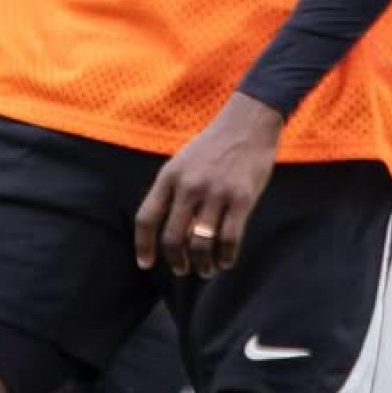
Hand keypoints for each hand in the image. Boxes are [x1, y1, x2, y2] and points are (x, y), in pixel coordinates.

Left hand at [135, 93, 284, 278]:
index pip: (147, 218)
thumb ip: (172, 192)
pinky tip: (225, 261)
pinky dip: (226, 257)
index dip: (143, 246)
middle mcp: (189, 186)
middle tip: (181, 269)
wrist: (248, 123)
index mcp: (169, 177)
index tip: (146, 264)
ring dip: (202, 264)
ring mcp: (216, 192)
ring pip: (201, 244)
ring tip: (205, 269)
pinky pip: (230, 239)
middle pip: (173, 238)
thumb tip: (167, 231)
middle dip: (176, 261)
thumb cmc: (213, 146)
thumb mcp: (182, 162)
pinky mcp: (242, 198)